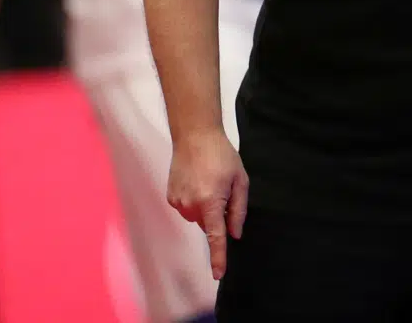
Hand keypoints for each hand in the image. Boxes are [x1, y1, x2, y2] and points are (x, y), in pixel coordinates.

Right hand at [167, 129, 248, 279]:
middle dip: (218, 214)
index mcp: (211, 202)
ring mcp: (178, 202)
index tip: (218, 274)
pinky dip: (195, 201)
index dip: (218, 257)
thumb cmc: (222, 156)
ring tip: (208, 181)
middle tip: (223, 189)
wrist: (194, 136)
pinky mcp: (171, 198)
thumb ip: (238, 210)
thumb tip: (235, 234)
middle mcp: (191, 206)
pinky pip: (188, 208)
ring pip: (198, 217)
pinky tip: (197, 181)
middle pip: (209, 225)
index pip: (216, 237)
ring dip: (206, 206)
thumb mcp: (240, 180)